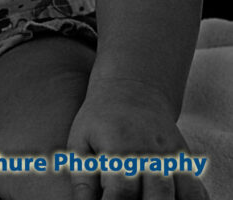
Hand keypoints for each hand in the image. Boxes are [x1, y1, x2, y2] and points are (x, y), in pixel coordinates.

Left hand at [66, 80, 209, 199]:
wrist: (131, 89)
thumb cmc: (99, 120)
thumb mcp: (80, 140)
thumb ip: (82, 178)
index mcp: (120, 149)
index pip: (122, 193)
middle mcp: (149, 153)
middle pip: (158, 196)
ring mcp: (170, 156)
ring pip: (184, 193)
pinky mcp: (183, 160)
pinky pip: (197, 190)